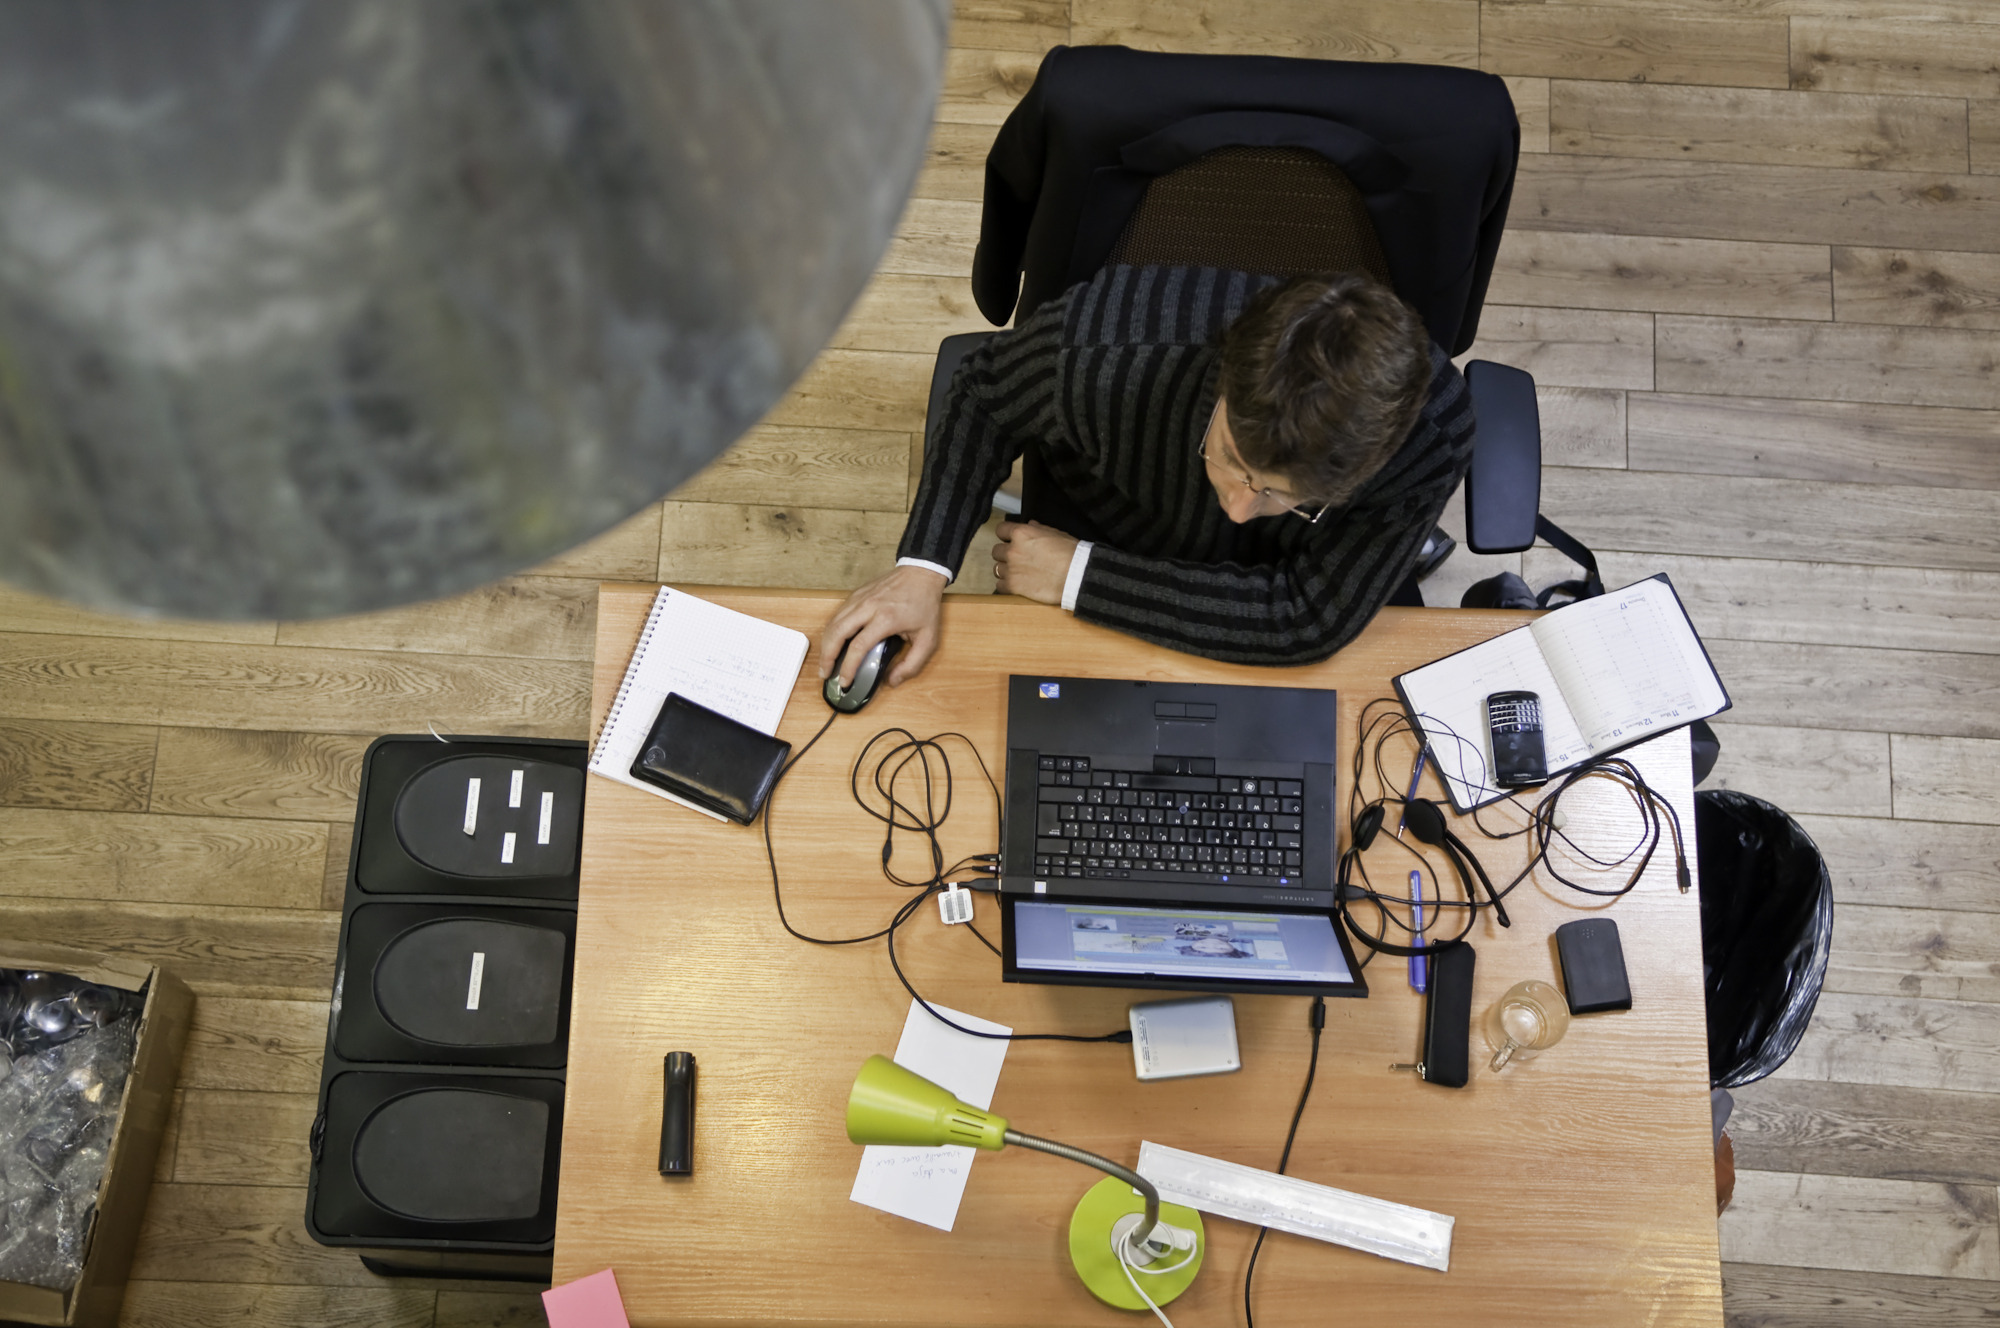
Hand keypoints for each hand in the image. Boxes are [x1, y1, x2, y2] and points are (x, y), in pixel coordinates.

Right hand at [818, 564, 947, 688]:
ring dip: (826, 644)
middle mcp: (868, 607)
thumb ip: (912, 664)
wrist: (921, 574)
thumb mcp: (928, 639)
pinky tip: (833, 642)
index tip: (845, 681)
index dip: (848, 667)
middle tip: (825, 673)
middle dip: (827, 656)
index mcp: (886, 619)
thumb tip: (893, 681)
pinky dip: (831, 630)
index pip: (858, 647)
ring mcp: (860, 599)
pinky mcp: (856, 594)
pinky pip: (837, 614)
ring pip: (833, 623)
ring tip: (826, 661)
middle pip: (837, 633)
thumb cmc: (924, 605)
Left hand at [992, 520, 1077, 603]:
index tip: (1010, 540)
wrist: (1076, 575)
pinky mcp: (1013, 586)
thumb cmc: (1070, 553)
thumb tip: (1030, 524)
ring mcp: (1011, 569)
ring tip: (1019, 573)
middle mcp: (1012, 550)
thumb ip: (1038, 528)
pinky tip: (1018, 585)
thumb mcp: (1056, 533)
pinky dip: (1006, 586)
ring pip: (997, 569)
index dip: (1005, 535)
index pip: (1000, 530)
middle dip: (1005, 554)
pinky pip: (1000, 585)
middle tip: (1017, 559)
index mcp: (1021, 533)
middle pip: (996, 551)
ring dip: (1006, 570)